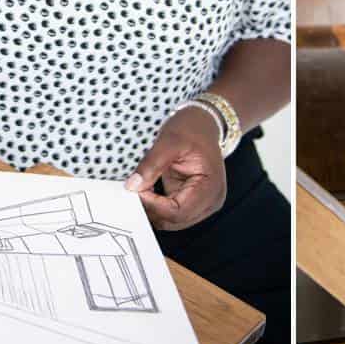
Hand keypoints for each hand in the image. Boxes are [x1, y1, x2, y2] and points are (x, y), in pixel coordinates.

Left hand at [125, 106, 226, 230]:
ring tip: (139, 189)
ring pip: (170, 221)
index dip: (154, 205)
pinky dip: (155, 205)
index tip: (137, 189)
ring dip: (152, 209)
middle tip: (133, 190)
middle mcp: (210, 201)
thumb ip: (151, 164)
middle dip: (151, 209)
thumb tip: (133, 186)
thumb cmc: (193, 129)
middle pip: (174, 221)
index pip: (178, 212)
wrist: (202, 122)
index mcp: (210, 188)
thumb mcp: (170, 141)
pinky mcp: (190, 201)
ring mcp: (201, 203)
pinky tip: (145, 191)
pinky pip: (169, 212)